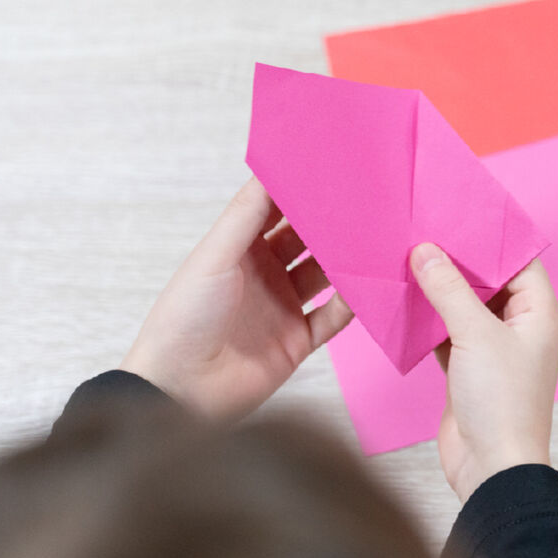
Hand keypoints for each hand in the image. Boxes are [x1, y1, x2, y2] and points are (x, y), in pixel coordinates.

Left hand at [119, 178, 352, 418]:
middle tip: (364, 200)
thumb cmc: (184, 318)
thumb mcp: (214, 257)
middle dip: (332, 222)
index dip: (300, 190)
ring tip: (376, 238)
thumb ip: (246, 215)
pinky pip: (335, 317)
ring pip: (326, 275)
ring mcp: (283, 307)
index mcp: (238, 250)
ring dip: (347, 260)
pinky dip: (353, 303)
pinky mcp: (299, 340)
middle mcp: (264, 274)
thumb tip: (273, 169)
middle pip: (307, 241)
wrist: (181, 391)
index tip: (331, 167)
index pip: (275, 211)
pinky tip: (371, 287)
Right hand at [410, 244, 557, 502]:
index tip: (457, 215)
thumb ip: (450, 290)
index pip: (519, 262)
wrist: (491, 468)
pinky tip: (403, 301)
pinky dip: (427, 320)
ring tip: (407, 258)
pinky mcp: (467, 370)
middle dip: (457, 262)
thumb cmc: (502, 404)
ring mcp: (493, 351)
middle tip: (424, 232)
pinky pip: (446, 333)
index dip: (490, 239)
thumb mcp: (475, 336)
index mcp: (539, 315)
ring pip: (464, 308)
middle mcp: (520, 329)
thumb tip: (427, 252)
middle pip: (488, 282)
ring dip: (439, 290)